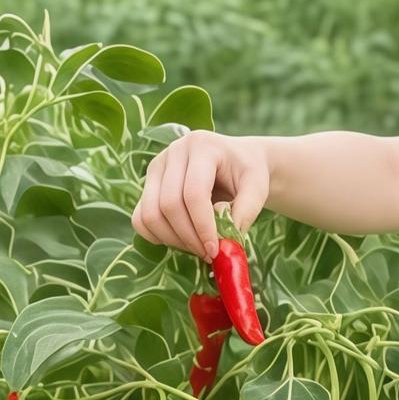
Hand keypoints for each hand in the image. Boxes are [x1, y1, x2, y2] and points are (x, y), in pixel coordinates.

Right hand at [132, 130, 270, 260]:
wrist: (236, 161)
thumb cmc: (247, 173)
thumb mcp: (258, 188)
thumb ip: (245, 212)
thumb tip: (224, 241)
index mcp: (202, 146)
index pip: (194, 193)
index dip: (203, 226)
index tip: (215, 250)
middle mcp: (174, 152)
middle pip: (169, 205)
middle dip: (189, 237)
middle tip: (208, 253)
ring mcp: (156, 166)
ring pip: (150, 213)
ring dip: (173, 240)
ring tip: (197, 248)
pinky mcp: (148, 183)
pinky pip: (140, 218)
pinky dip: (156, 236)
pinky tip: (180, 241)